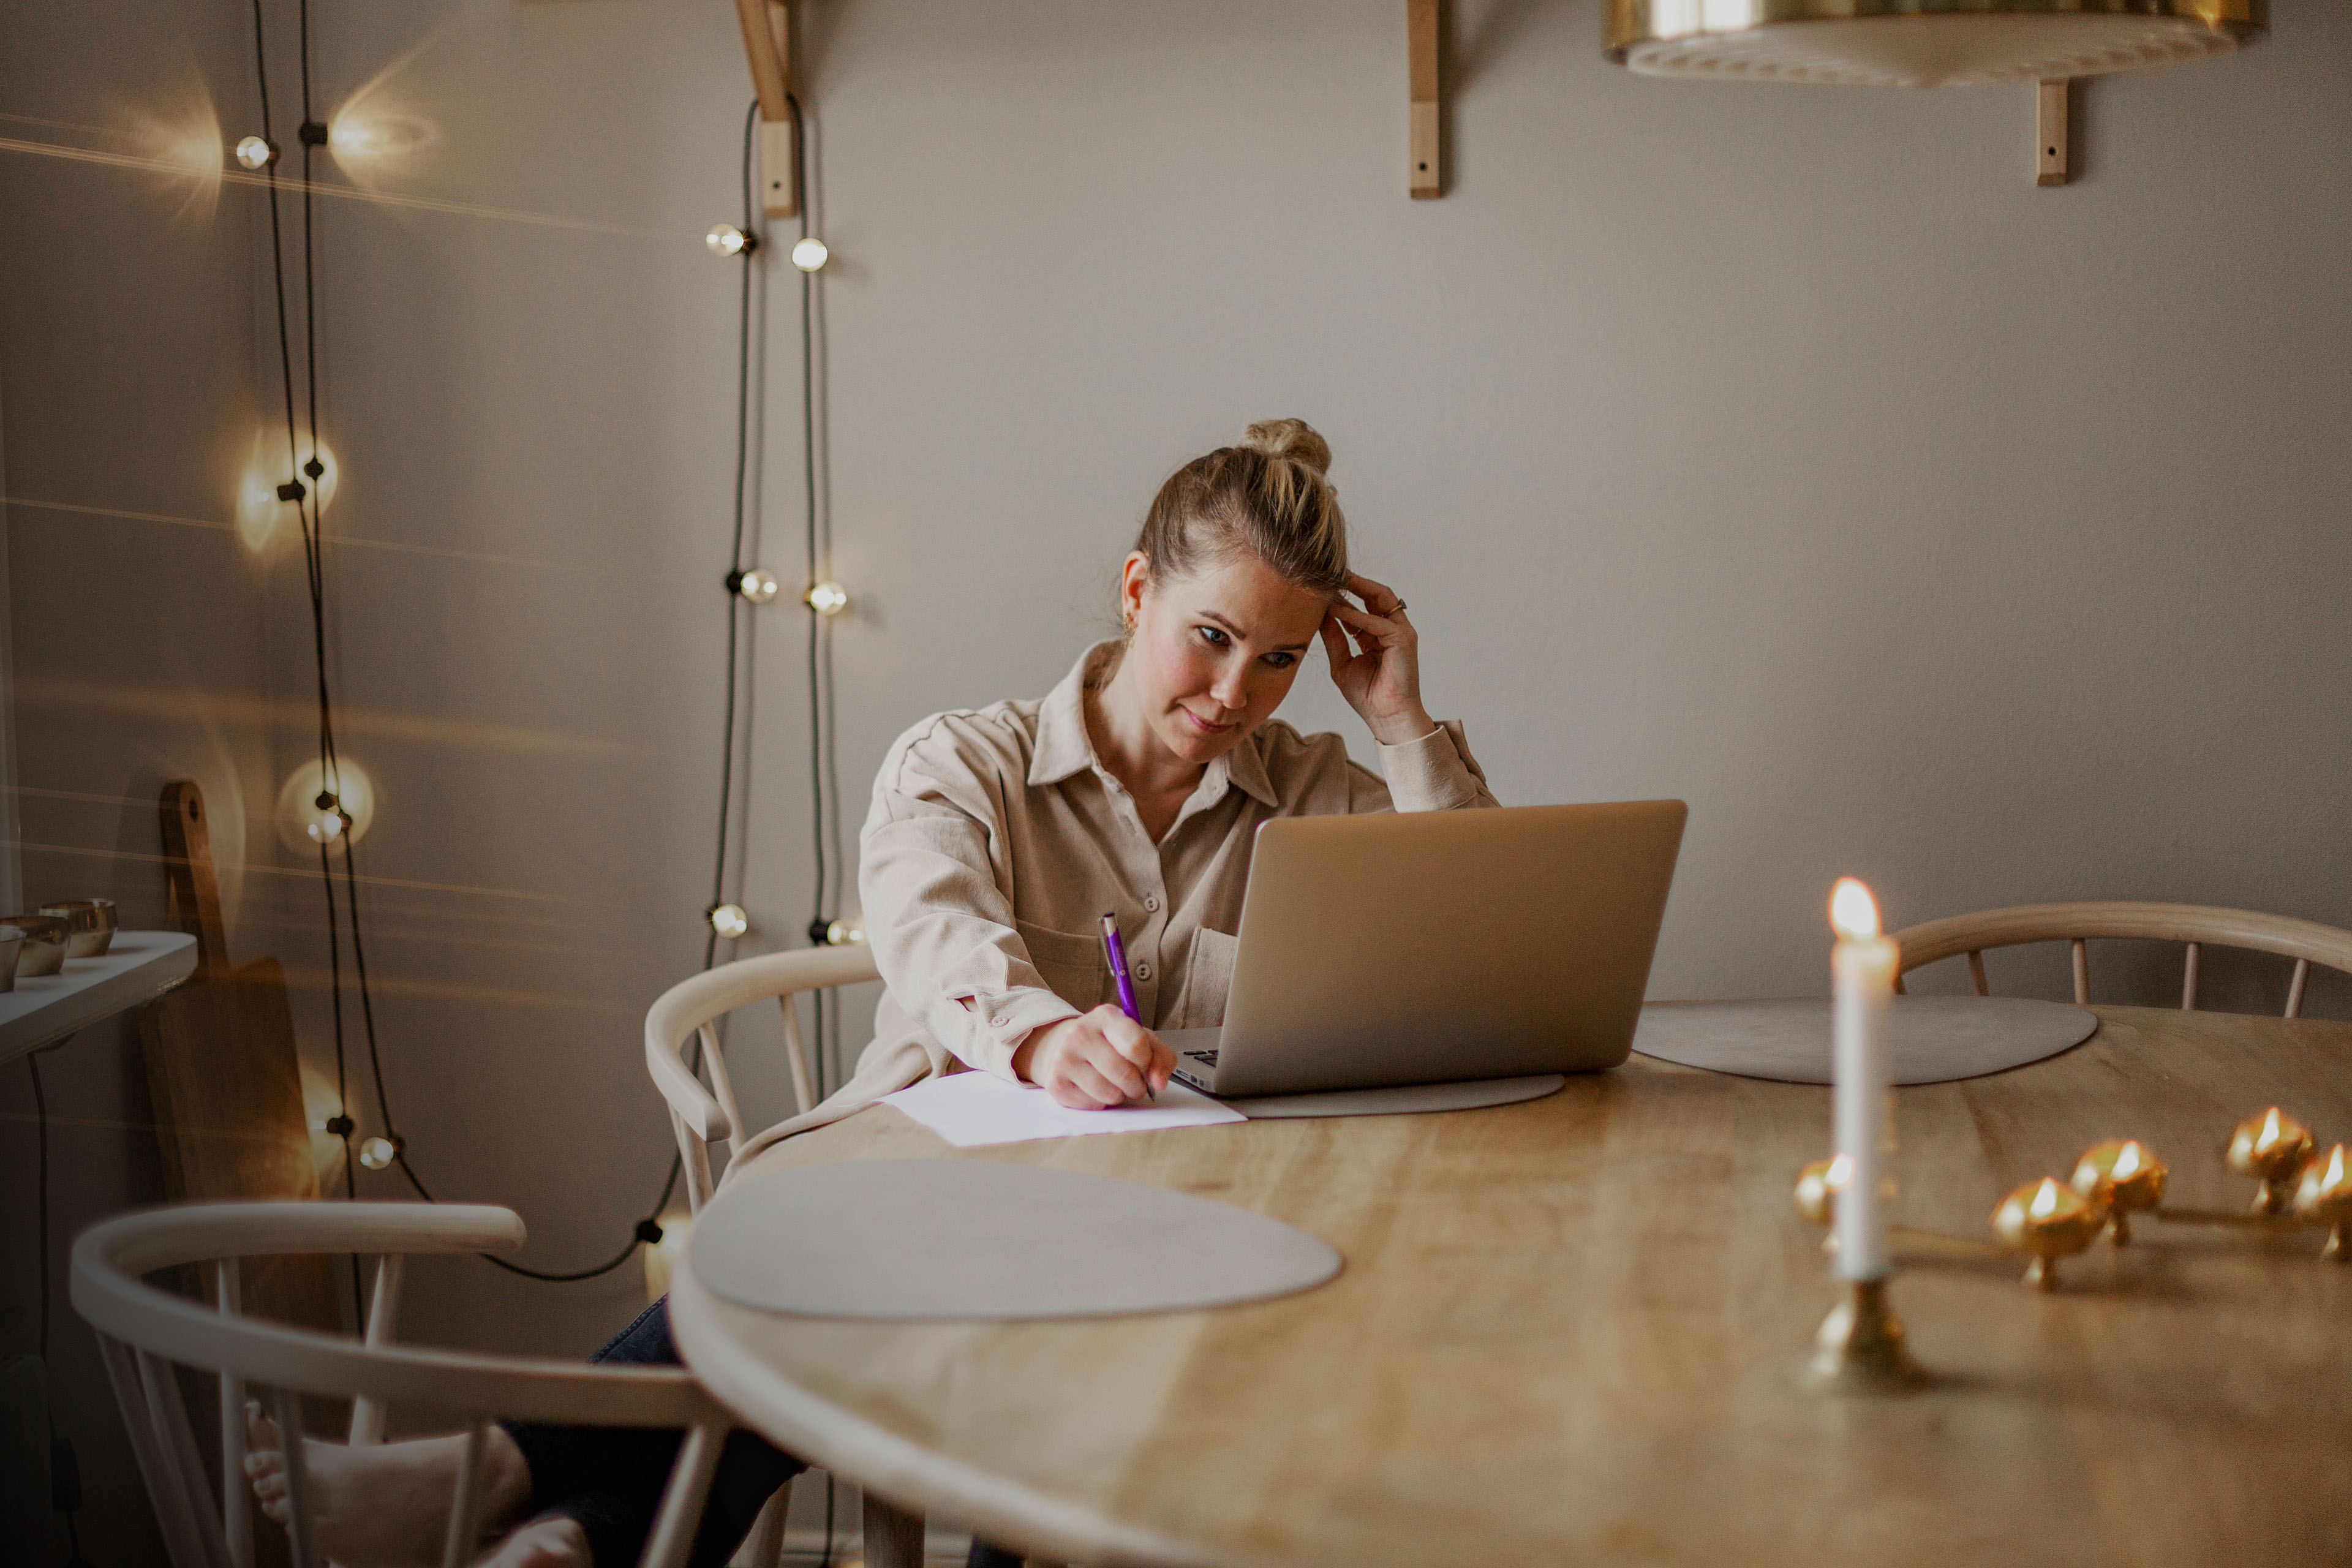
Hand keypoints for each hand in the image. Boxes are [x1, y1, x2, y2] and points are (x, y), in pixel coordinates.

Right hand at [1011, 1005, 1174, 1108]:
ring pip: (1109, 1093)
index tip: (1144, 1064)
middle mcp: (1080, 1033)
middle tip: (1135, 1083)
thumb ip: (1160, 1058)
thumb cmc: (1110, 1044)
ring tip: (1115, 1085)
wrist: (1067, 1046)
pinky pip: (1092, 1104)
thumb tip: (1159, 1083)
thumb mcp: (1140, 1040)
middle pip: (1124, 1073)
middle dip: (1138, 1085)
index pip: (1136, 1045)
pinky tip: (1096, 1089)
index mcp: (1106, 1016)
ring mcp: (1064, 1057)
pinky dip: (1101, 1102)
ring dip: (1120, 1096)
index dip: (1147, 1062)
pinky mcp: (1055, 1082)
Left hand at [1319, 572, 1434, 745]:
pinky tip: (1338, 611)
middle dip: (1354, 582)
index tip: (1322, 586)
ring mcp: (1400, 633)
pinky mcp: (1404, 640)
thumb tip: (1320, 616)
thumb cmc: (1367, 696)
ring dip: (1358, 587)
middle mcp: (1392, 630)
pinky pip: (1379, 621)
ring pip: (1382, 598)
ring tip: (1334, 581)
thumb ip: (1334, 639)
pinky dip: (1357, 615)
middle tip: (1330, 572)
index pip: (1363, 606)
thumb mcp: (1341, 662)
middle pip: (1376, 595)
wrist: (1385, 717)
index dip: (1343, 595)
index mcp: (1378, 636)